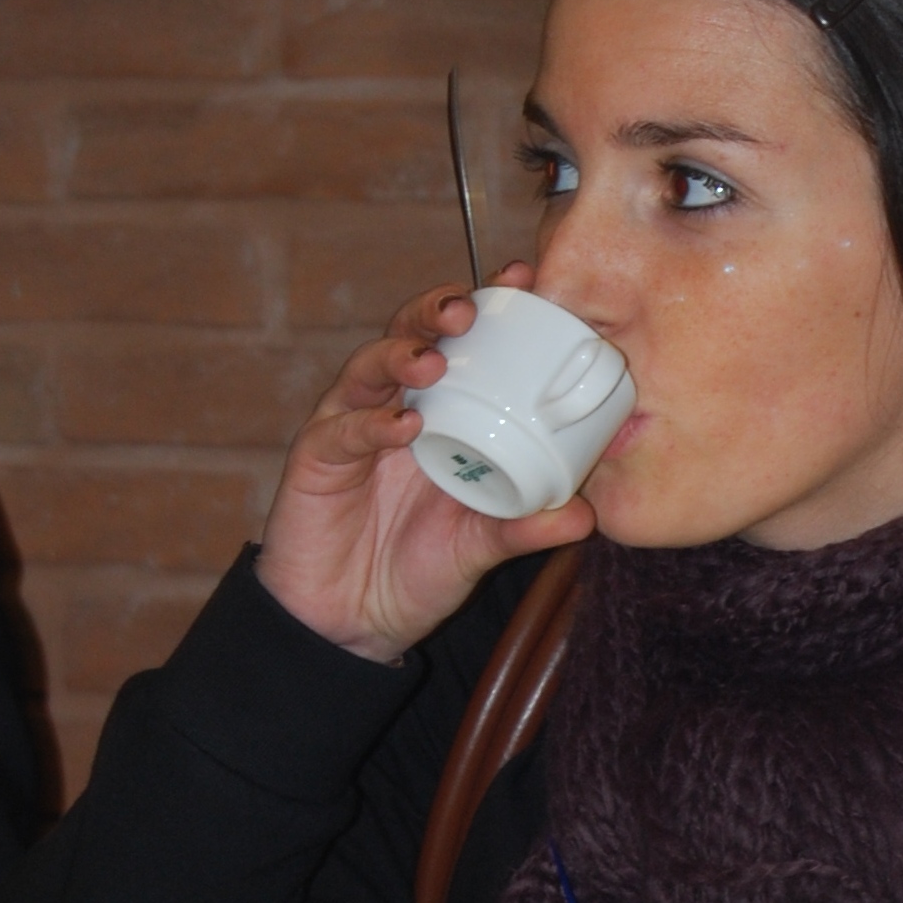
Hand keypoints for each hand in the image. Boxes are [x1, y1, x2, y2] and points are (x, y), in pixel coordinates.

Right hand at [256, 273, 594, 662]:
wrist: (351, 624)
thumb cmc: (416, 572)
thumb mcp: (480, 549)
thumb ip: (525, 529)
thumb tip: (585, 516)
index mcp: (444, 414)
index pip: (466, 344)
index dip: (490, 307)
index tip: (525, 279)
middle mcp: (396, 406)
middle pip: (410, 334)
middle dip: (437, 310)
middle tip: (468, 308)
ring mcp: (351, 427)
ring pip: (368, 368)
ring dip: (400, 354)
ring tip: (433, 358)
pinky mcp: (316, 458)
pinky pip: (341, 430)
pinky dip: (370, 423)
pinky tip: (402, 425)